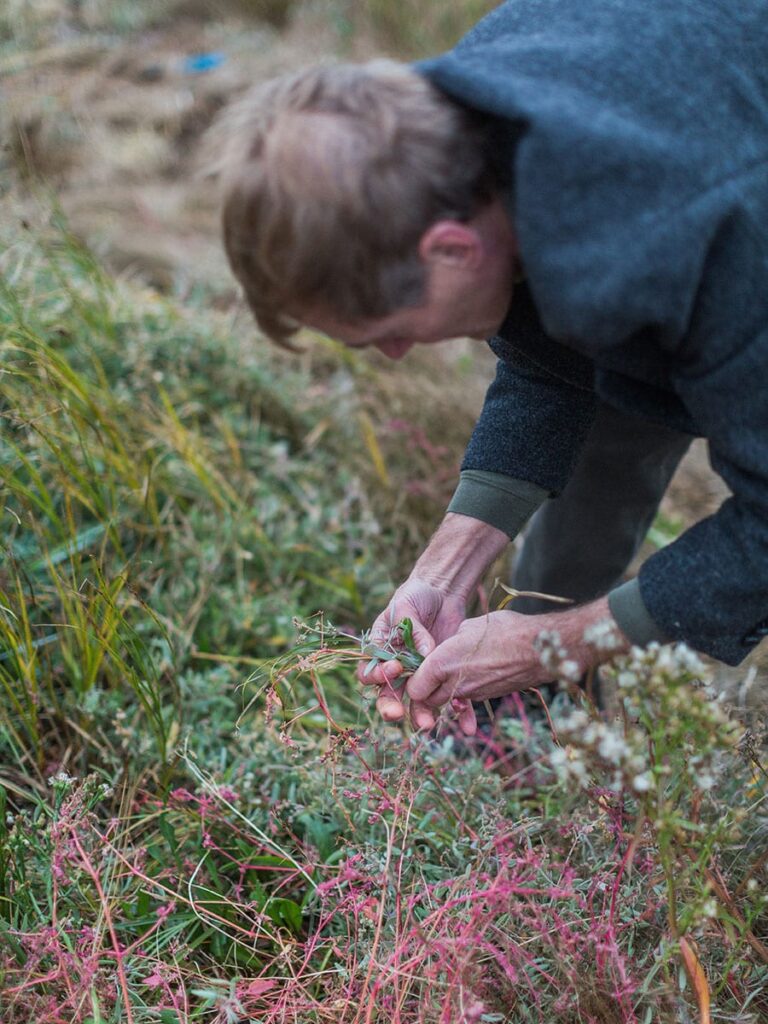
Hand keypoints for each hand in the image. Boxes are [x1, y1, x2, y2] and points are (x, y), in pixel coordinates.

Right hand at [357, 577, 466, 729]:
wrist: (443, 593)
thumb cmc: (416, 596)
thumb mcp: (407, 607)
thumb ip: (411, 629)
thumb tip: (424, 652)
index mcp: (381, 652)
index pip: (370, 672)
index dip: (376, 677)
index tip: (393, 669)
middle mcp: (399, 669)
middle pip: (389, 694)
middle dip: (391, 707)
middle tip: (397, 714)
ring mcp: (422, 675)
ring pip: (418, 701)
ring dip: (421, 715)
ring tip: (428, 724)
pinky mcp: (444, 676)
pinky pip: (450, 697)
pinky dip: (459, 711)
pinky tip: (466, 724)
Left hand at [406, 598, 626, 731]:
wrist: (540, 649)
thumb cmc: (505, 630)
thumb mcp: (470, 627)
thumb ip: (450, 641)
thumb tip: (445, 647)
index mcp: (443, 663)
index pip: (414, 687)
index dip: (411, 681)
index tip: (414, 671)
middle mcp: (455, 684)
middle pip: (428, 699)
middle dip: (425, 690)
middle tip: (428, 674)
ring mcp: (472, 694)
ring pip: (446, 701)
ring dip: (443, 692)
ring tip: (450, 673)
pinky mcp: (486, 697)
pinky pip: (465, 698)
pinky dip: (462, 692)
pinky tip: (471, 675)